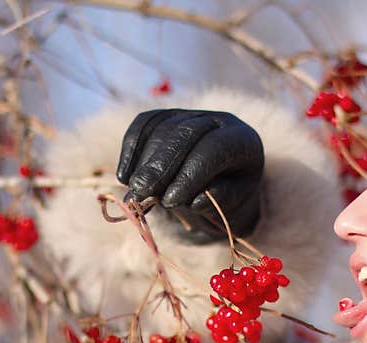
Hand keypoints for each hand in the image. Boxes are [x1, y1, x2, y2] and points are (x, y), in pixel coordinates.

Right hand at [117, 109, 263, 242]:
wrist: (224, 182)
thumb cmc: (230, 198)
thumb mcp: (234, 205)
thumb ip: (219, 200)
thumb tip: (195, 200)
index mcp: (243, 141)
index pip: (213, 149)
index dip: (189, 174)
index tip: (169, 201)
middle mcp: (218, 120)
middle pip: (183, 133)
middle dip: (159, 165)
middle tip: (141, 193)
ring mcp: (192, 114)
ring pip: (161, 128)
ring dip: (143, 162)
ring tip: (134, 192)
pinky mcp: (169, 116)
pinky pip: (145, 123)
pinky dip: (131, 148)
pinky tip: (124, 176)